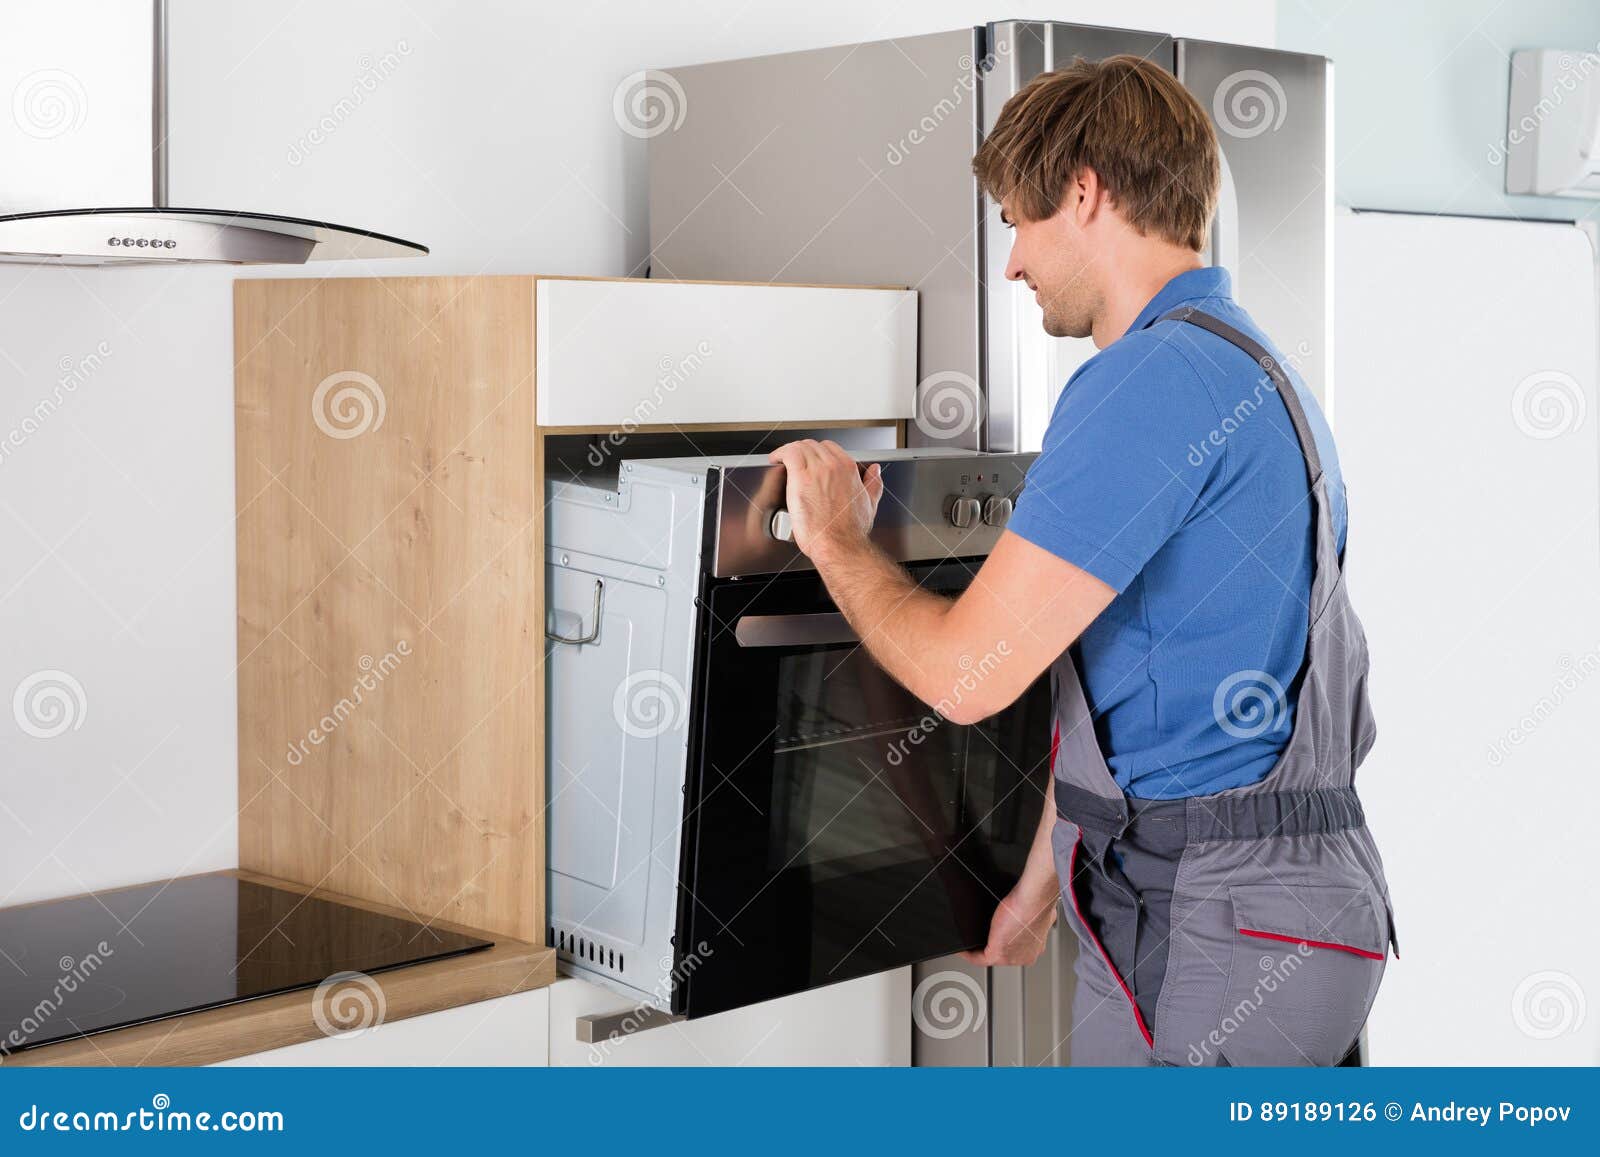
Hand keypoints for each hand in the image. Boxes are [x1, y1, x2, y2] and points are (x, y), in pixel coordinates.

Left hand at [766, 439, 883, 559]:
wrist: (839, 545)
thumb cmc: (850, 532)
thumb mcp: (869, 503)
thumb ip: (873, 483)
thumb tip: (875, 471)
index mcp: (848, 469)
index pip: (829, 447)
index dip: (817, 452)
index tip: (809, 460)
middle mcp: (833, 465)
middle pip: (812, 446)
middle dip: (802, 451)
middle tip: (793, 461)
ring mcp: (816, 470)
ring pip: (800, 447)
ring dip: (789, 451)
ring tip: (781, 459)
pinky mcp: (800, 478)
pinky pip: (788, 454)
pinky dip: (780, 453)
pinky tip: (775, 459)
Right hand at [960, 880, 1058, 966]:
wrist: (1032, 902)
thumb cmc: (1036, 902)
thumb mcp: (1033, 908)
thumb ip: (1028, 913)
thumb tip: (1021, 908)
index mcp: (1036, 944)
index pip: (1016, 946)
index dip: (1004, 940)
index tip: (994, 935)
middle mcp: (1026, 955)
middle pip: (1004, 954)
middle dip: (992, 945)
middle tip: (978, 937)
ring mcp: (1013, 958)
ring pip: (991, 957)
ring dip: (979, 950)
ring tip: (968, 943)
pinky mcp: (998, 955)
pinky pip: (978, 959)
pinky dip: (968, 954)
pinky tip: (962, 948)